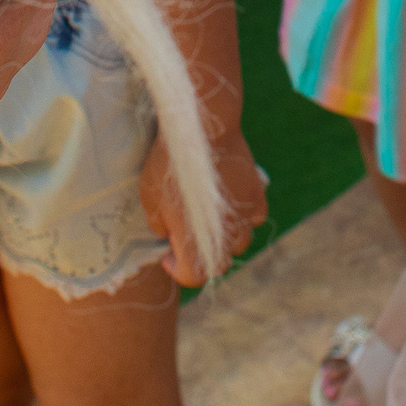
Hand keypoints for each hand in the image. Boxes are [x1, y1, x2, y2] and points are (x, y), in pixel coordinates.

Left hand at [140, 125, 266, 286]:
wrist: (201, 129)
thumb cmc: (169, 166)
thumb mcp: (149, 201)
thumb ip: (161, 227)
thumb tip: (170, 233)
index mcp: (197, 247)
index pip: (191, 277)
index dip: (175, 266)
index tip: (166, 248)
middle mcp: (227, 239)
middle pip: (219, 262)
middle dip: (201, 254)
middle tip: (184, 231)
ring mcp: (245, 216)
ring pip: (241, 240)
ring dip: (225, 235)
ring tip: (208, 215)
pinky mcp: (257, 193)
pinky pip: (254, 215)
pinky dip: (244, 214)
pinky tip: (230, 201)